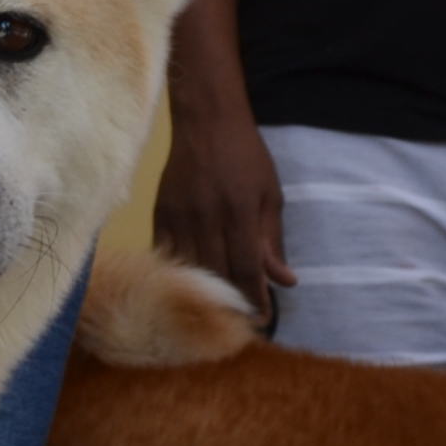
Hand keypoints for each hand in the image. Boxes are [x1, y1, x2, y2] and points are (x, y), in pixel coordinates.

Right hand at [154, 107, 294, 322]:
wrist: (205, 121)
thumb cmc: (246, 156)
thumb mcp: (270, 195)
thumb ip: (273, 240)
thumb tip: (285, 280)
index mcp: (238, 212)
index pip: (247, 268)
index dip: (255, 299)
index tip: (263, 321)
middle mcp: (206, 218)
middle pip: (218, 273)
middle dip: (232, 302)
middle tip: (241, 323)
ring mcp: (179, 216)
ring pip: (191, 267)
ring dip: (206, 292)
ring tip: (219, 312)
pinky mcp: (160, 213)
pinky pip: (167, 254)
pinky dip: (179, 272)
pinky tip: (189, 285)